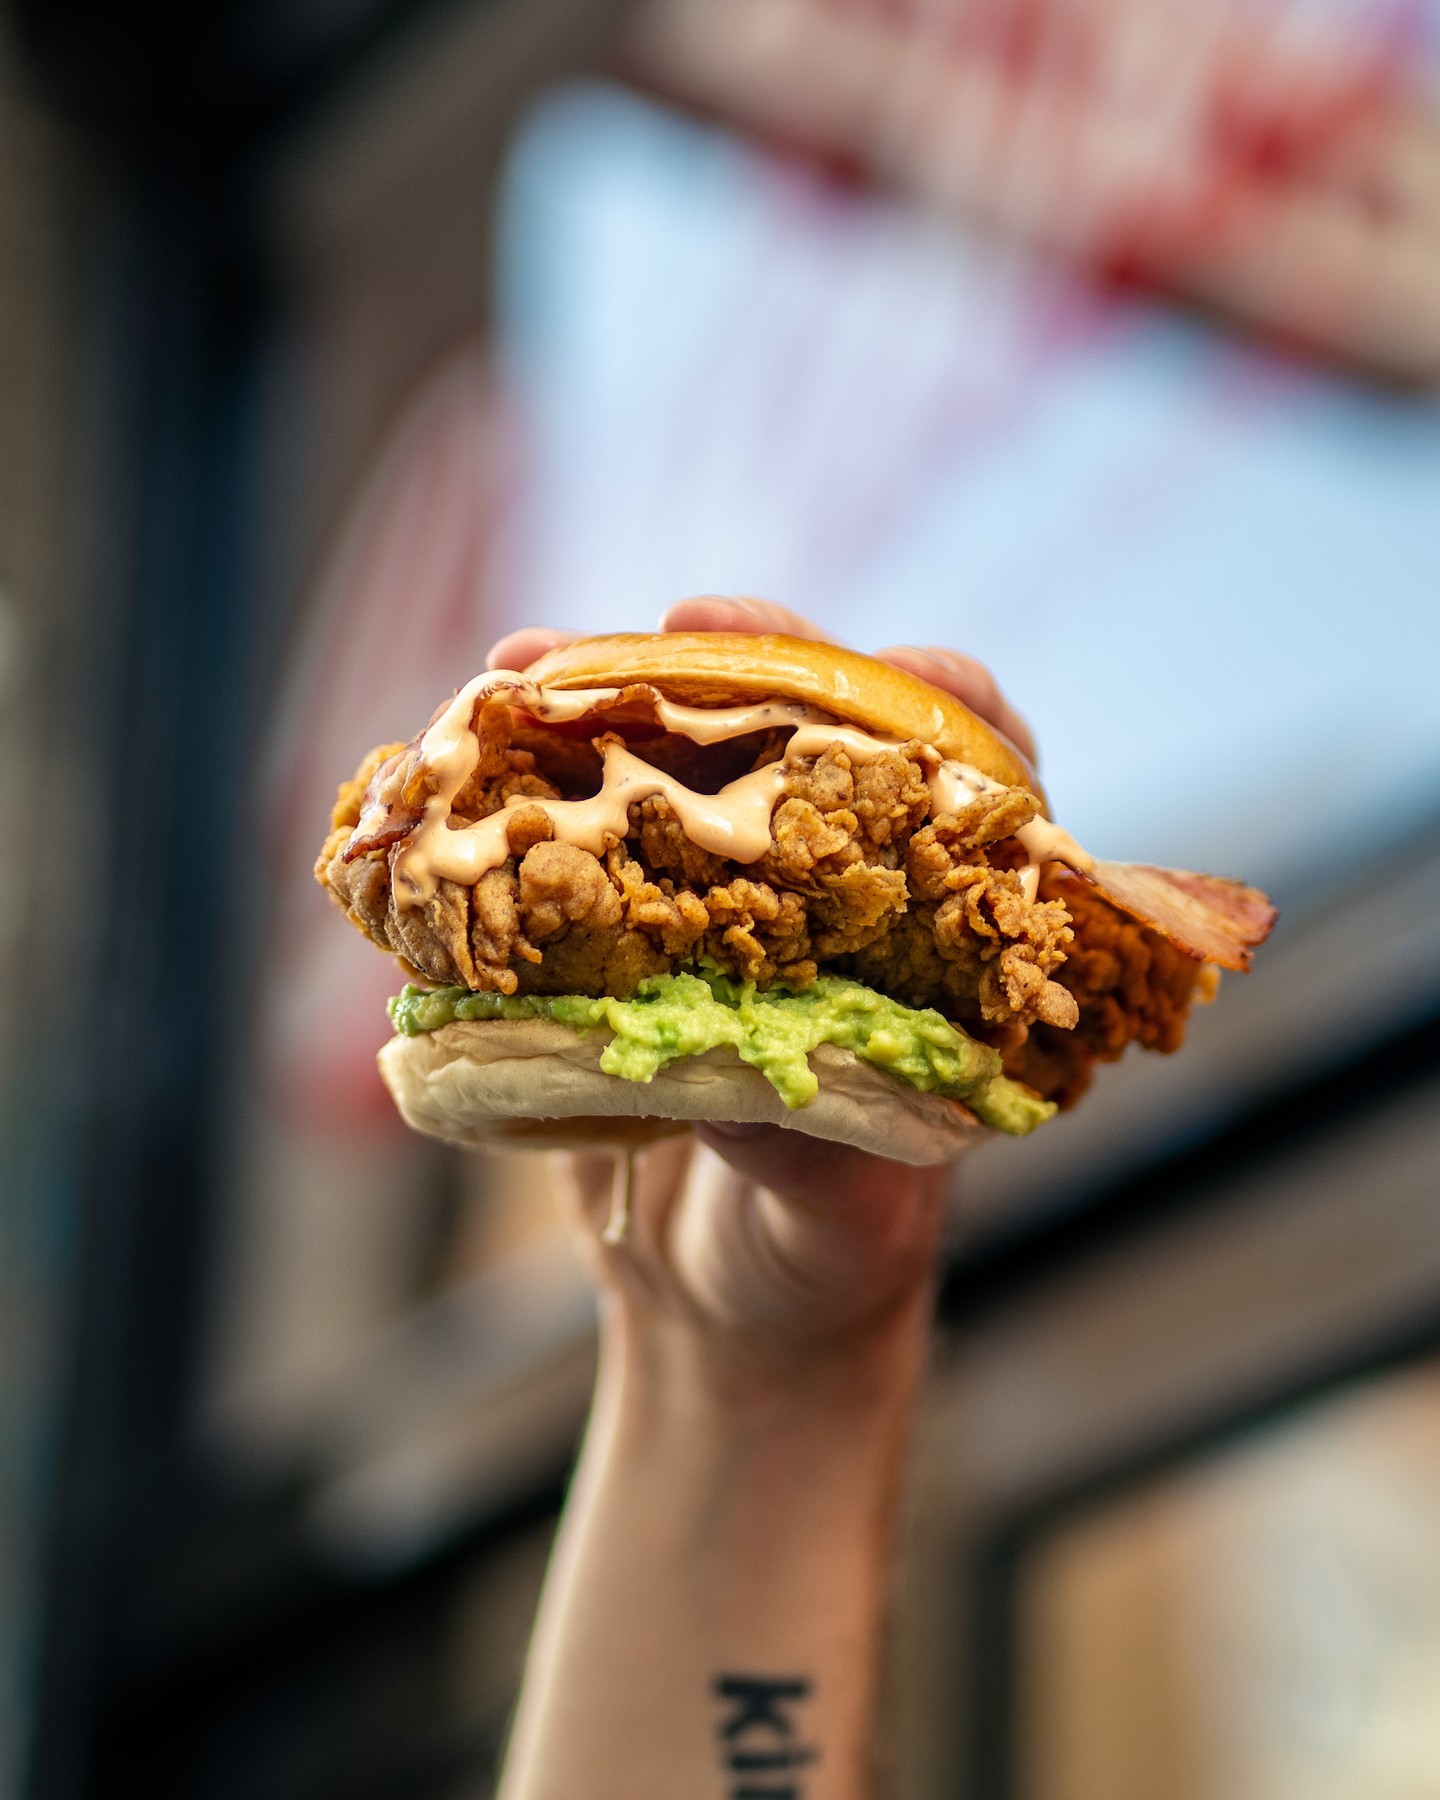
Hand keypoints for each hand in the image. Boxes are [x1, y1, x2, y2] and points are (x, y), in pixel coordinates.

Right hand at [485, 598, 1036, 1363]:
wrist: (722, 1304)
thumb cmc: (822, 1259)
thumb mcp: (843, 1218)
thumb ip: (817, 1152)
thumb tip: (735, 1080)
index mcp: (941, 942)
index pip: (975, 784)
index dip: (947, 711)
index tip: (909, 670)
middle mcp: (840, 894)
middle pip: (817, 736)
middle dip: (756, 666)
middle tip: (690, 625)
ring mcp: (729, 900)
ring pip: (686, 763)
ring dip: (613, 701)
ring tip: (529, 664)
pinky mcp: (634, 931)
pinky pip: (585, 838)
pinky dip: (529, 789)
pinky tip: (473, 749)